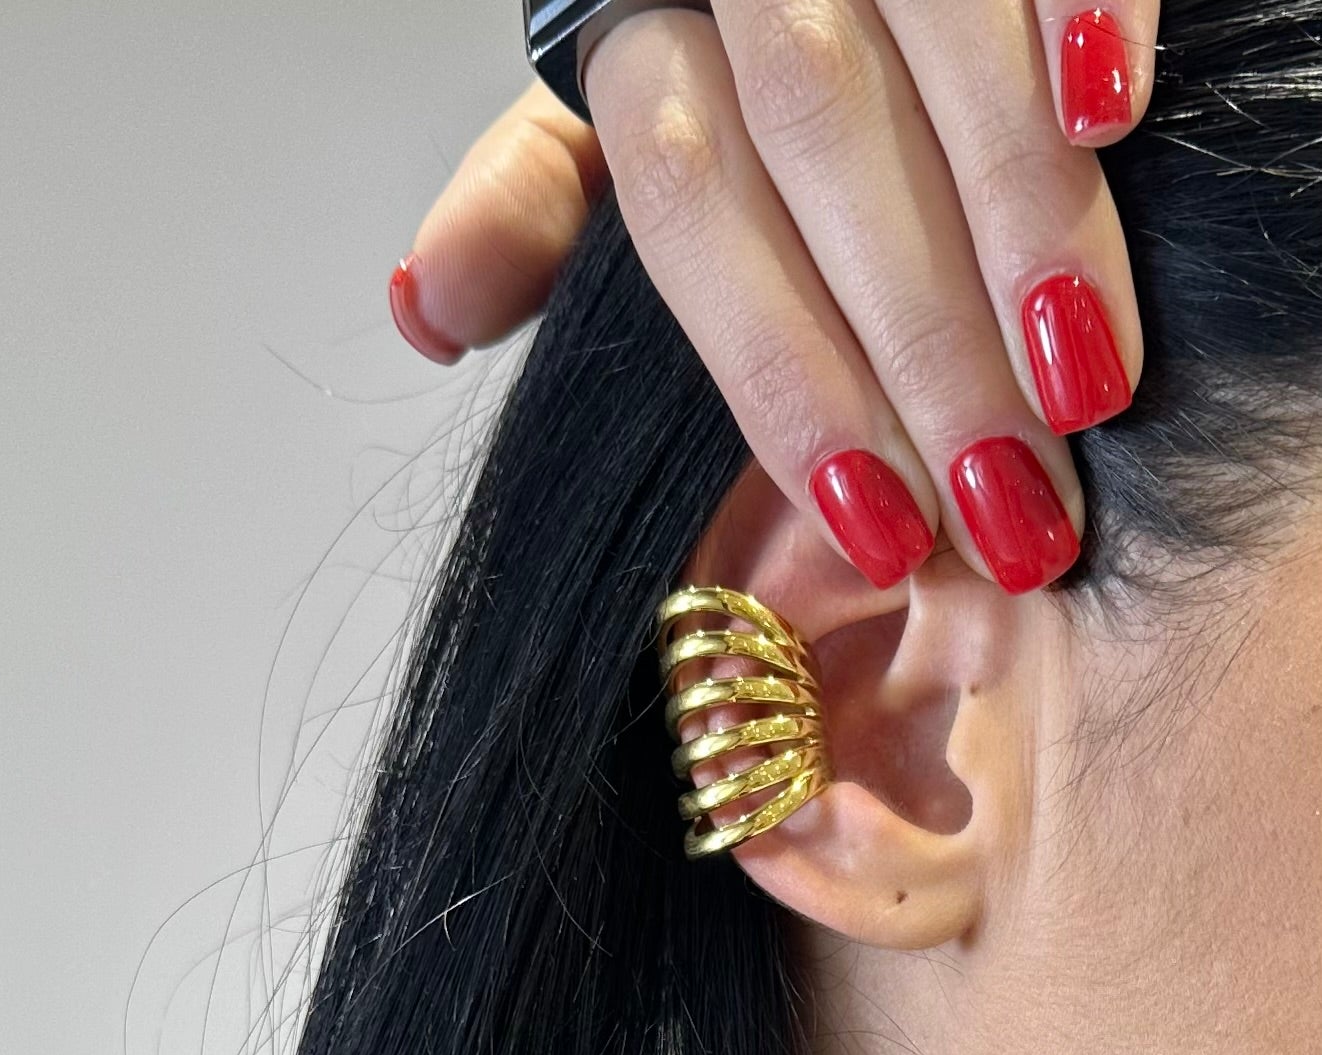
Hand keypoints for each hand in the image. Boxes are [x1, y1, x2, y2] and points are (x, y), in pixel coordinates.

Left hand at [390, 4, 1153, 593]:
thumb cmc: (730, 35)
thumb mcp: (622, 106)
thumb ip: (544, 207)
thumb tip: (429, 312)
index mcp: (645, 26)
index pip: (688, 206)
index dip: (781, 372)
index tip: (873, 522)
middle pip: (814, 143)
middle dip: (919, 340)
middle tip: (1006, 504)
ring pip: (933, 42)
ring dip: (1017, 225)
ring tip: (1083, 387)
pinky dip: (1081, 18)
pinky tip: (1108, 128)